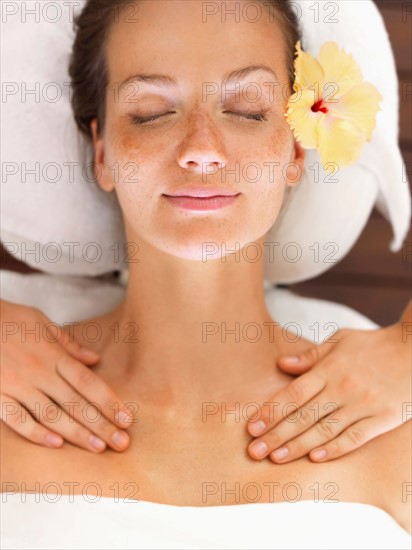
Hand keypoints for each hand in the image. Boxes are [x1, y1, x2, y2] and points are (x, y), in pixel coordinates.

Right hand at [0, 299, 133, 452]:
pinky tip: (55, 444)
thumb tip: (94, 359)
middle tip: (121, 443)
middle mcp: (39, 372)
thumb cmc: (9, 320)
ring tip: (97, 448)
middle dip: (101, 424)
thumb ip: (68, 344)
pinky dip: (34, 432)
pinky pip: (16, 418)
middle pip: (76, 403)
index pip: (88, 382)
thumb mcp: (42, 323)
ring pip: (51, 414)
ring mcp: (17, 385)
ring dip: (76, 433)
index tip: (127, 419)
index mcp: (53, 355)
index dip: (109, 402)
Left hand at [247, 321, 410, 462]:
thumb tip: (281, 364)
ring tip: (276, 458)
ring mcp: (363, 404)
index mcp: (330, 368)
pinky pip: (355, 438)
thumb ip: (311, 355)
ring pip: (325, 430)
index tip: (252, 427)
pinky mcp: (382, 418)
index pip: (293, 394)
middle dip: (276, 435)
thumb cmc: (374, 345)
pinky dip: (335, 449)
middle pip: (303, 416)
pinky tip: (316, 459)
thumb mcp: (341, 341)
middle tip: (254, 451)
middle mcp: (343, 387)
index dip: (271, 411)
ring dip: (298, 446)